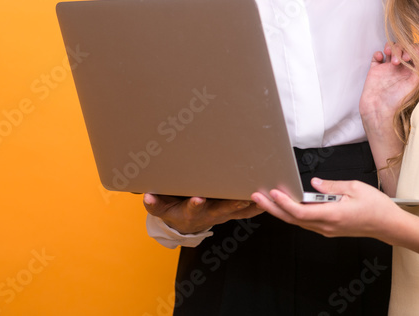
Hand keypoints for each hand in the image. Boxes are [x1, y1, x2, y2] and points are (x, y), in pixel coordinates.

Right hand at [143, 193, 262, 234]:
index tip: (197, 199)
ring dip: (250, 205)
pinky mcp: (232, 212)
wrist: (184, 223)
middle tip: (242, 196)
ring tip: (264, 196)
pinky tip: (271, 198)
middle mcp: (209, 214)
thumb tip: (147, 197)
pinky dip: (259, 206)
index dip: (195, 205)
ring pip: (239, 211)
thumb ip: (154, 203)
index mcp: (191, 212)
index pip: (192, 209)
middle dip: (232, 204)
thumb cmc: (172, 209)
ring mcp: (222, 214)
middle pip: (222, 210)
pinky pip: (248, 211)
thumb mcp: (160, 208)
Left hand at [251, 178, 403, 241]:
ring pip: (298, 222)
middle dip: (273, 208)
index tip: (272, 193)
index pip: (301, 212)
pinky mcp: (329, 229)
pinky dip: (294, 214)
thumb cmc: (376, 206)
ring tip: (267, 199)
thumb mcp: (355, 188)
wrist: (388, 225)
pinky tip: (288, 205)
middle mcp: (326, 226)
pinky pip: (307, 222)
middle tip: (257, 196)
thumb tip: (314, 183)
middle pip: (293, 219)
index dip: (284, 203)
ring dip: (281, 211)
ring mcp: (327, 230)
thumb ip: (331, 186)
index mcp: (332, 215)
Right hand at [359, 43, 418, 124]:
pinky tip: (380, 57)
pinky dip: (378, 53)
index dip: (412, 49)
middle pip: (403, 47)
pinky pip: (377, 56)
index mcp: (412, 72)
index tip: (407, 57)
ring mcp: (388, 69)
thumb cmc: (398, 101)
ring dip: (390, 47)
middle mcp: (401, 69)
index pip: (416, 52)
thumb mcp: (414, 84)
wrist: (378, 111)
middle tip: (396, 61)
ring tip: (388, 54)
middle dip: (400, 49)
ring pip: (391, 48)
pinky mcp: (376, 70)